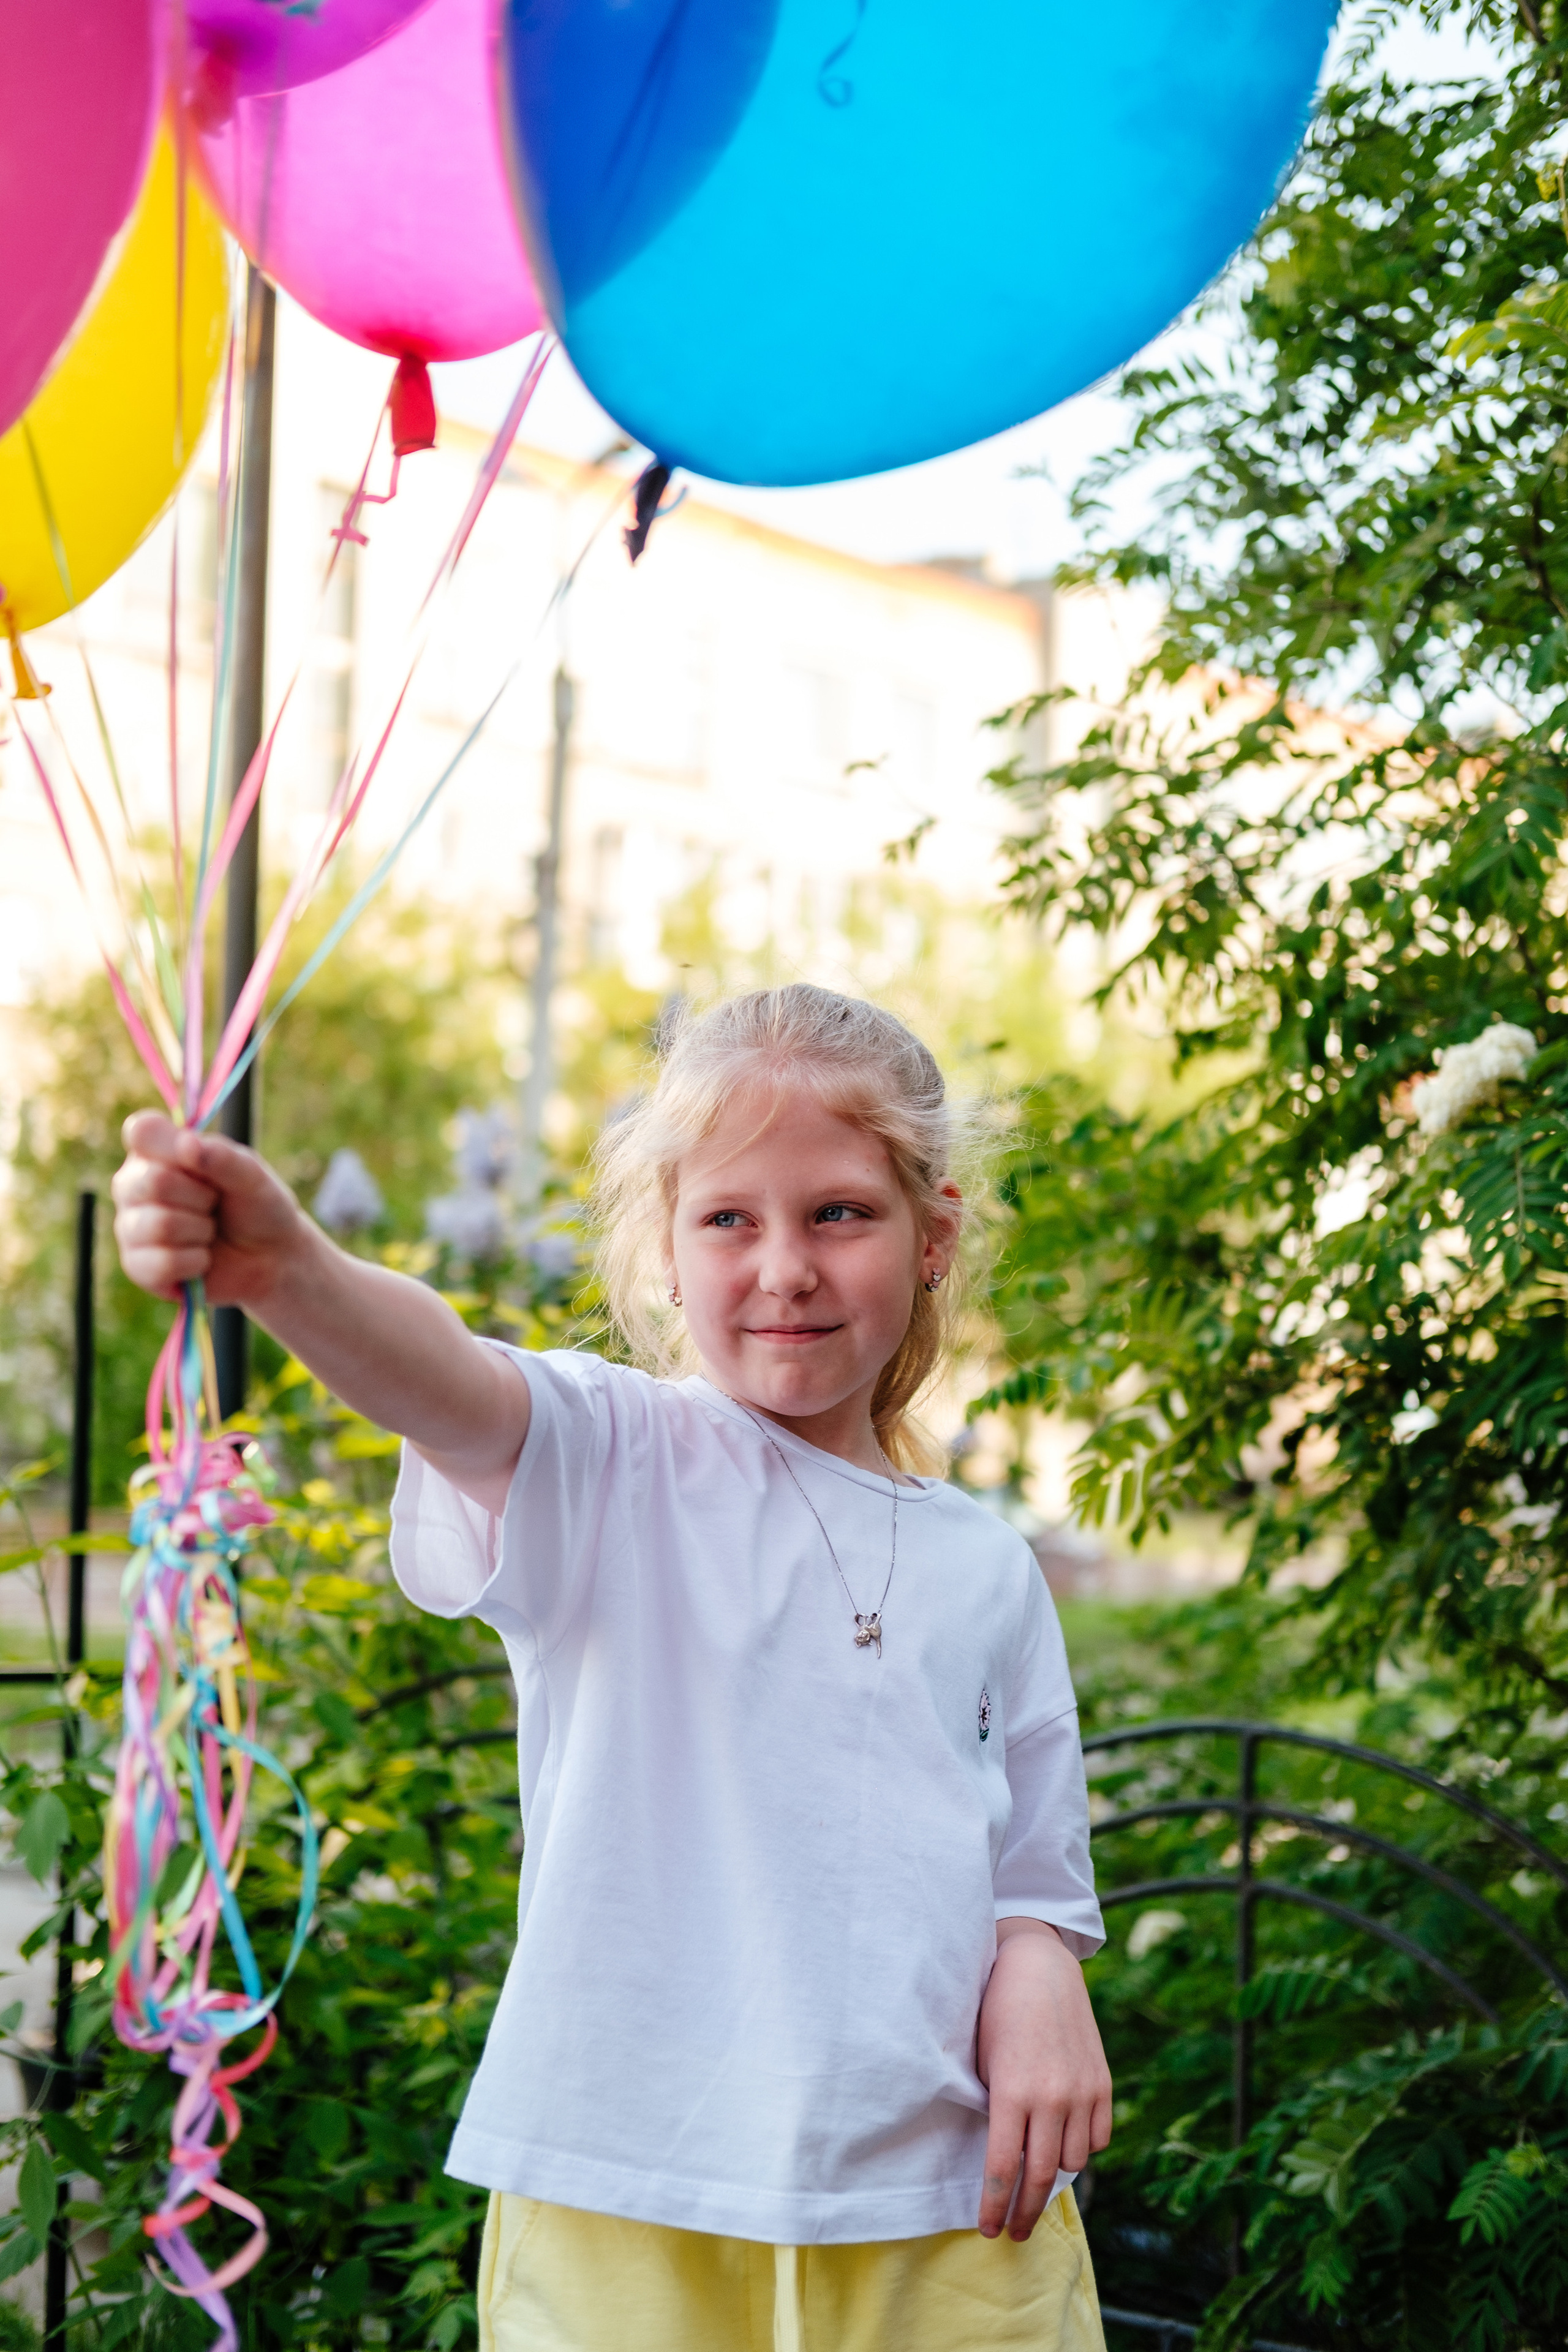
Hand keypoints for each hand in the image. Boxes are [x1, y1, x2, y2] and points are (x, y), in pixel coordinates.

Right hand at [112, 1111, 308, 1307]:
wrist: (271, 1258)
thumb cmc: (256, 1208)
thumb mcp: (252, 1176)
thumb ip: (222, 1157)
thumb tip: (187, 1143)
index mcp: (156, 1151)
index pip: (141, 1131)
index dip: (172, 1146)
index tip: (199, 1158)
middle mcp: (134, 1184)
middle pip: (154, 1181)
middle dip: (202, 1197)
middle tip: (214, 1202)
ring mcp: (130, 1226)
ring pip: (159, 1224)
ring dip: (201, 1231)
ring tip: (209, 1230)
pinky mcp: (137, 1265)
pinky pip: (162, 1263)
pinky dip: (196, 1261)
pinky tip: (202, 1257)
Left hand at [975, 1919, 1111, 2240]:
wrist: (1038, 1966)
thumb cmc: (997, 2012)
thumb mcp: (983, 2061)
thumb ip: (994, 2110)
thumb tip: (1001, 2161)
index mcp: (1013, 2092)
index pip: (1003, 2169)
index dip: (994, 2206)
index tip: (987, 2229)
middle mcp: (1051, 2097)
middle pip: (1039, 2176)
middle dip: (1024, 2212)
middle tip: (1013, 2233)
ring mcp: (1081, 2091)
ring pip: (1072, 2161)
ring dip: (1053, 2177)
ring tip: (1036, 2186)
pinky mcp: (1102, 2083)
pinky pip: (1097, 2138)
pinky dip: (1081, 2149)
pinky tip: (1065, 2148)